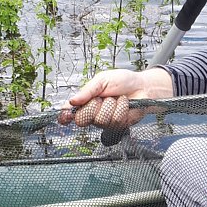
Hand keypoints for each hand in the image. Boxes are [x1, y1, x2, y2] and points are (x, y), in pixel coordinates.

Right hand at [58, 68, 173, 126]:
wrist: (142, 87)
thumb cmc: (122, 81)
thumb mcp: (102, 80)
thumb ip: (87, 91)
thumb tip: (71, 101)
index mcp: (86, 101)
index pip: (69, 113)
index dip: (65, 116)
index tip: (64, 116)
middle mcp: (93, 114)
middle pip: (83, 119)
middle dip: (93, 106)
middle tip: (102, 98)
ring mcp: (105, 122)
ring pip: (100, 120)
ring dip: (111, 106)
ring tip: (117, 99)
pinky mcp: (118, 126)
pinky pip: (115, 120)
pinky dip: (121, 108)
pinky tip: (125, 104)